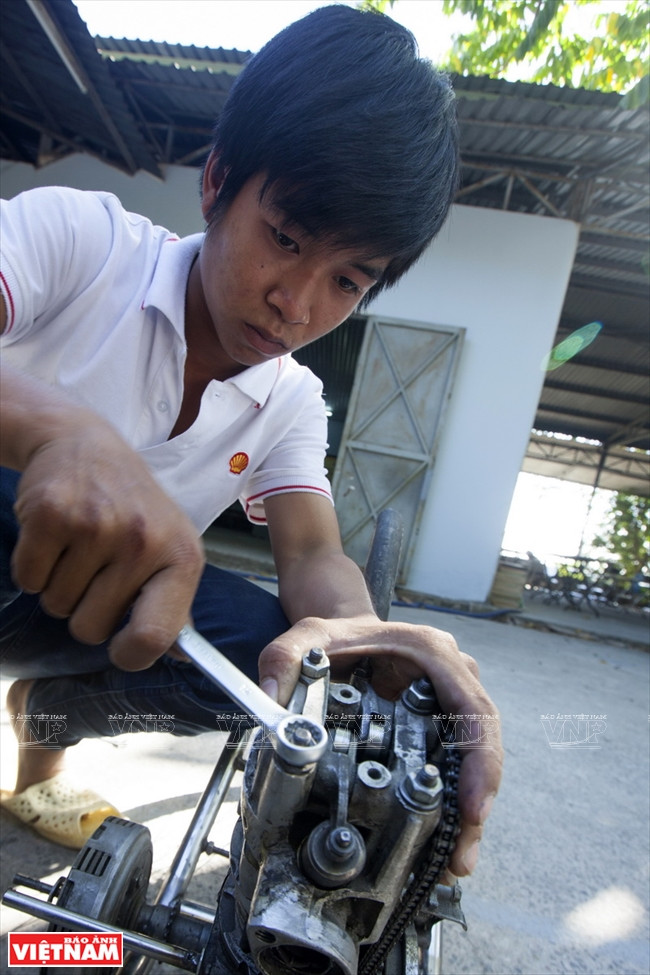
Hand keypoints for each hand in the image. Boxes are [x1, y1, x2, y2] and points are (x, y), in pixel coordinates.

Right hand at [11, 412, 203, 669]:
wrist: (85, 444)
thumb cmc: (134, 507)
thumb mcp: (170, 546)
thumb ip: (174, 604)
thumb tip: (182, 657)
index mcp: (182, 556)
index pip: (156, 635)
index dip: (131, 655)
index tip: (121, 647)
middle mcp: (144, 541)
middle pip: (90, 629)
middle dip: (85, 610)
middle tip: (96, 569)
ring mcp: (97, 526)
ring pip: (56, 606)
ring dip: (59, 586)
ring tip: (79, 546)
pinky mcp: (51, 515)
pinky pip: (28, 580)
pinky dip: (33, 568)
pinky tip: (55, 537)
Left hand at [258, 614, 502, 877]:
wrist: (344, 634)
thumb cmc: (336, 636)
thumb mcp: (307, 637)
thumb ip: (284, 658)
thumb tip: (272, 701)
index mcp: (433, 653)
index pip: (474, 709)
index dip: (480, 760)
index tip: (472, 807)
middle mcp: (453, 679)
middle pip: (481, 745)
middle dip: (475, 804)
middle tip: (460, 855)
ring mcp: (449, 705)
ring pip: (470, 763)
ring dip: (464, 815)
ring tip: (451, 863)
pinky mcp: (437, 729)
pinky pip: (451, 768)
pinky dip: (447, 806)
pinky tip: (437, 846)